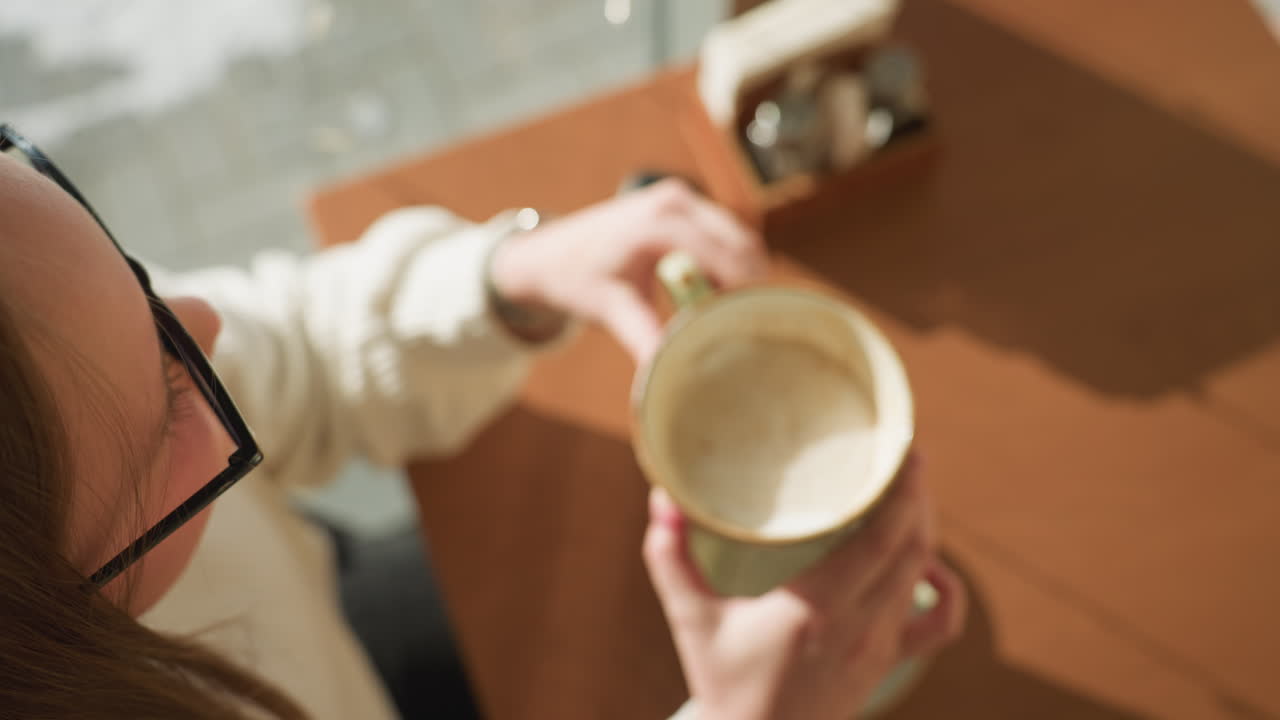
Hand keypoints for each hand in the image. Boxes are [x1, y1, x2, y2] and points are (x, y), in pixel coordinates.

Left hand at [488, 179, 767, 362]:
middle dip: (750, 286)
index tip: (754, 328)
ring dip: (742, 275)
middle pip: (741, 244)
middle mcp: (675, 201)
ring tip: (734, 317)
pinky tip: (719, 298)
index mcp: (658, 223)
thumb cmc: (576, 279)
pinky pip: (723, 237)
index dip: (745, 291)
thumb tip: (668, 372)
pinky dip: (729, 265)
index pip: (725, 255)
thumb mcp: (610, 309)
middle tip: (750, 329)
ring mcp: (681, 198)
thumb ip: (644, 335)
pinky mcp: (683, 205)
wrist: (546, 254)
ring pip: (738, 239)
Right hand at [644, 459, 965, 719]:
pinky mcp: (888, 662)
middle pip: (913, 549)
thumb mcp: (690, 618)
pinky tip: (925, 563)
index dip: (902, 495)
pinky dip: (945, 587)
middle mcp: (859, 626)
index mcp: (815, 609)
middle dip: (918, 498)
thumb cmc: (723, 679)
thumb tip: (662, 498)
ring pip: (923, 574)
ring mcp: (880, 646)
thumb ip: (670, 556)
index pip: (880, 544)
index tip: (906, 453)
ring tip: (911, 490)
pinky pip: (938, 623)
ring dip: (923, 528)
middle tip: (906, 455)